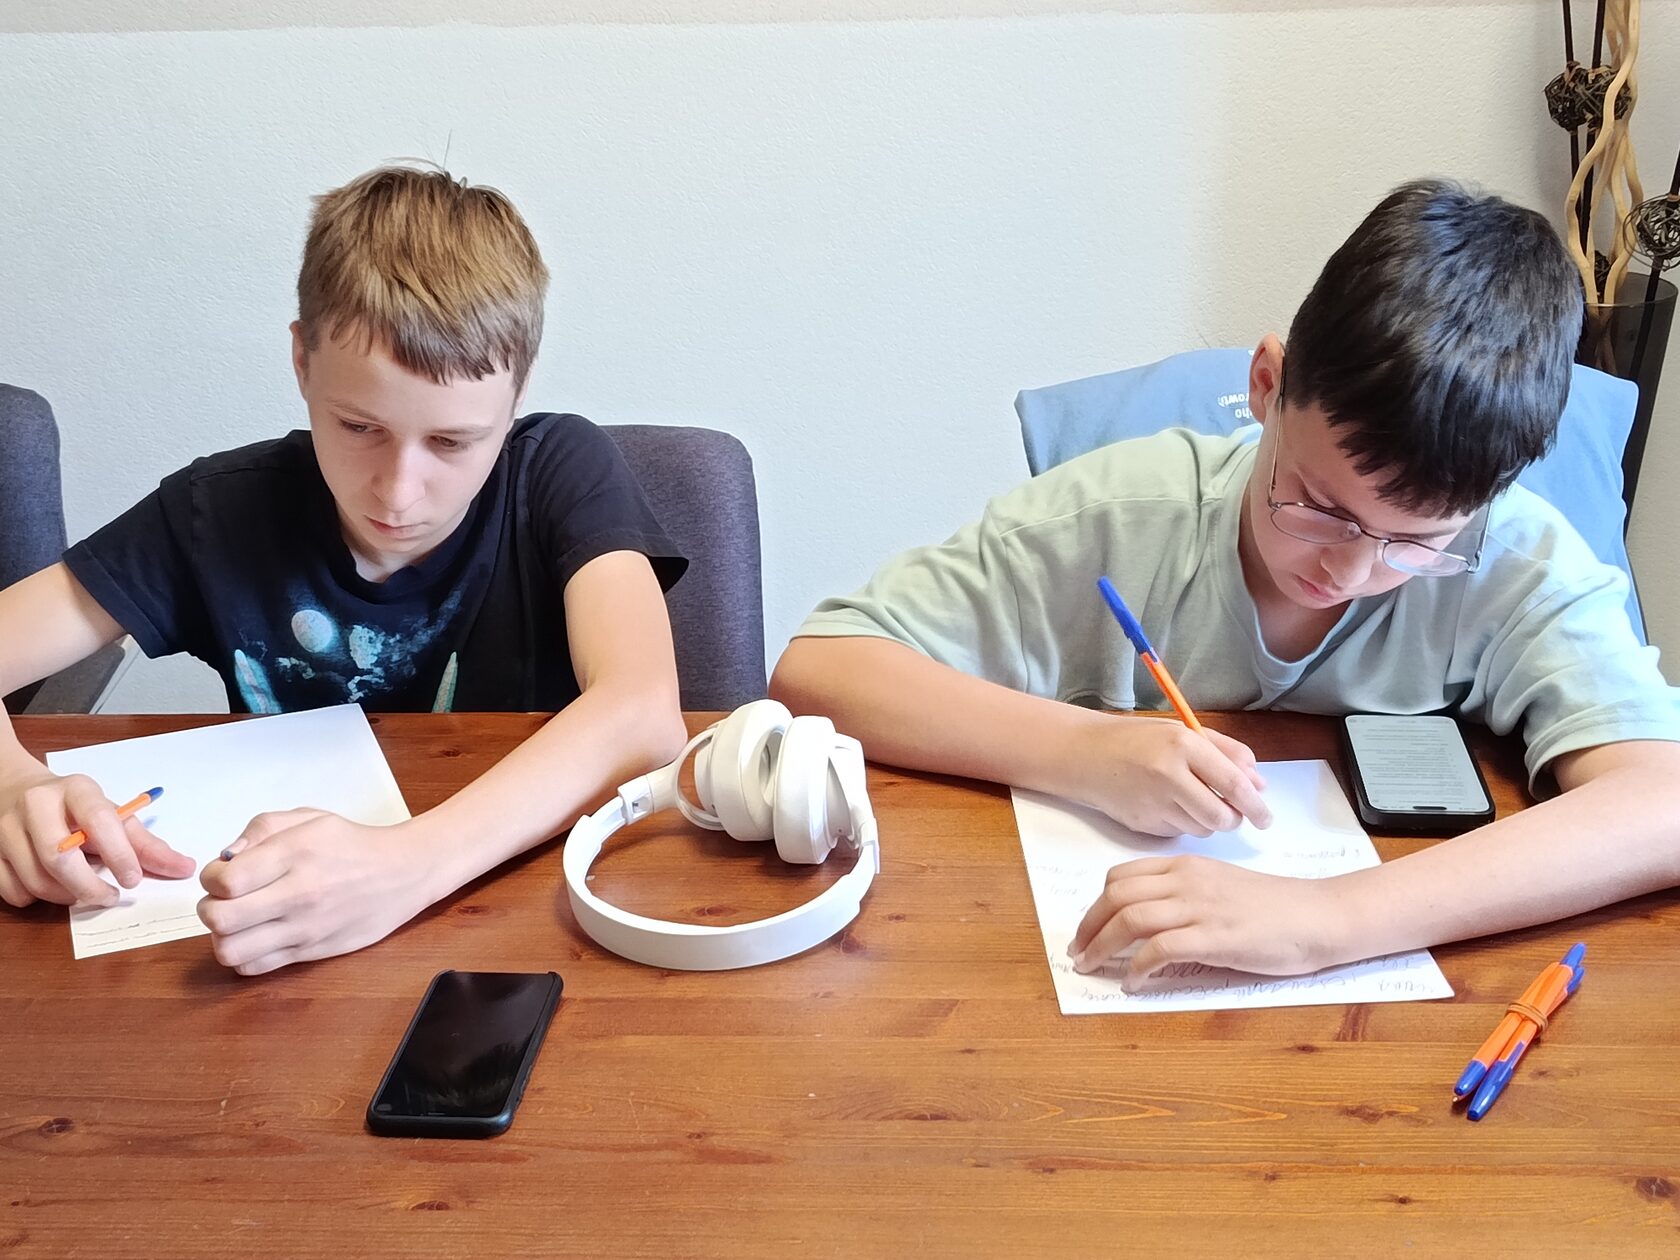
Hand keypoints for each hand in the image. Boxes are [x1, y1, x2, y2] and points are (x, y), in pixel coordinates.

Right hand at [0, 766, 193, 908]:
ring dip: (65, 895)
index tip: (132, 879)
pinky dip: (36, 898)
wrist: (18, 791)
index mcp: (75, 789)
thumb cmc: (77, 809)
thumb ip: (148, 845)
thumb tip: (184, 869)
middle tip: (108, 896)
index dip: (119, 854)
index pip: (99, 820)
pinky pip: (13, 891)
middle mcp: (35, 805)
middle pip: (58, 857)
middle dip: (88, 886)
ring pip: (35, 879)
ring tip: (83, 889)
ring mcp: (5, 829)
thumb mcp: (114, 816)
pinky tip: (52, 885)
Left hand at [196, 808, 427, 974]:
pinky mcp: (311, 952)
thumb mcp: (308, 819)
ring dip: (223, 937)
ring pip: (231, 951)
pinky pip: (255, 968)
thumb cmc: (351, 844)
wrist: (403, 873)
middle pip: (220, 919)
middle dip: (210, 908)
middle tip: (224, 899)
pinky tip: (256, 936)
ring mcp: (306, 928)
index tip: (224, 873)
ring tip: (238, 922)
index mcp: (296, 853)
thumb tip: (225, 859)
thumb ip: (259, 830)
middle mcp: (299, 894)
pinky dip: (244, 955)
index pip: (225, 880)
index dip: (211, 877)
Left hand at [1068, 855, 1345, 987]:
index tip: (1088, 927)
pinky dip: (1137, 968)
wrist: (1320, 916)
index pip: (1122, 876)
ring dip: (1102, 946)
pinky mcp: (1215, 937)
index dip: (1096, 904)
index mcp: (1186, 866)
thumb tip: (1146, 922)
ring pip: (1130, 919)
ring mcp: (1200, 907)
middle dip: (1088, 925)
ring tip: (1092, 967)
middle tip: (1078, 951)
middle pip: (1116, 896)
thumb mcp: (1221, 886)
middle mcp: (1187, 881)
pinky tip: (1132, 983)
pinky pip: (1159, 949)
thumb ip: (1184, 895)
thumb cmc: (1275, 907)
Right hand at [1077, 719, 1271, 836]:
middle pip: (1221, 816)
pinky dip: (1183, 824)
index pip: (1233, 784)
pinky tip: (1168, 806)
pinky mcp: (1142, 824)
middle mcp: (1169, 775)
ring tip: (1193, 801)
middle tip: (1232, 813)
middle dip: (1233, 819)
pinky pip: (1178, 833)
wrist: (1085, 755)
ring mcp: (1153, 803)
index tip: (1267, 818)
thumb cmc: (1139, 740)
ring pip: (1202, 829)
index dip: (1256, 806)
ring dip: (1208, 821)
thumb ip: (1227, 754)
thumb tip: (1259, 785)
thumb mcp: (1184, 733)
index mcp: (1183, 745)